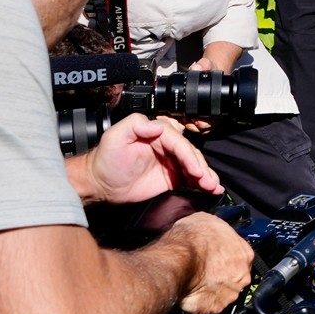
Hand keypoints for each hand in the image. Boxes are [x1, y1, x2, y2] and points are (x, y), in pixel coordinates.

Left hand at [77, 113, 221, 203]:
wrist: (100, 184)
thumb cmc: (106, 159)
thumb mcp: (115, 136)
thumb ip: (135, 124)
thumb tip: (158, 126)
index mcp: (158, 134)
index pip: (180, 143)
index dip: (190, 156)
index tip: (196, 169)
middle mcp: (167, 146)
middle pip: (191, 155)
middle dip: (202, 168)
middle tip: (208, 182)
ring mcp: (171, 162)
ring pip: (195, 166)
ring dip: (207, 176)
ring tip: (214, 187)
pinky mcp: (171, 177)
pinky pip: (190, 178)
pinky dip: (202, 183)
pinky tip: (211, 188)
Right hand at [164, 213, 253, 313]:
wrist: (176, 260)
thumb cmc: (192, 239)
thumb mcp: (208, 221)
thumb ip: (219, 231)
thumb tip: (214, 233)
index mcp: (245, 254)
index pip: (241, 257)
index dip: (228, 258)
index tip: (218, 258)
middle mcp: (243, 276)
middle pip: (236, 277)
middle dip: (224, 275)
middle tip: (207, 270)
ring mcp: (230, 294)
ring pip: (225, 292)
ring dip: (214, 289)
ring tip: (198, 282)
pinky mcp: (216, 308)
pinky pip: (211, 305)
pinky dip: (203, 301)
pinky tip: (194, 292)